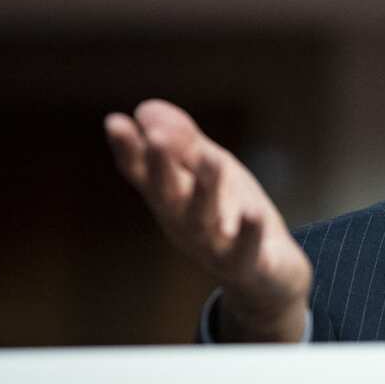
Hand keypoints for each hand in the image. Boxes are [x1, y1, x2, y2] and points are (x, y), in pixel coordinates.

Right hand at [104, 99, 311, 341]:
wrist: (269, 274)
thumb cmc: (232, 215)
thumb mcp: (210, 171)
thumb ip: (183, 142)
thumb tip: (145, 109)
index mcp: (173, 198)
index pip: (144, 173)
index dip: (129, 150)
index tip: (115, 122)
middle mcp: (185, 223)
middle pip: (168, 195)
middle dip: (161, 168)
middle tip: (157, 138)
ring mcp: (214, 247)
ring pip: (204, 221)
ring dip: (206, 192)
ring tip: (214, 160)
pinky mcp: (247, 265)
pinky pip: (246, 252)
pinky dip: (249, 234)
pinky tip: (253, 213)